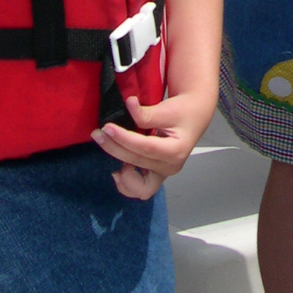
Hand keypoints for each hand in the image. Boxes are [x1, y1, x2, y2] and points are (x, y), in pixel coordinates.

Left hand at [91, 91, 211, 199]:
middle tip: (99, 133)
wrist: (193, 116)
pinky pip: (140, 188)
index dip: (123, 138)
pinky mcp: (156, 175)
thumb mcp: (167, 109)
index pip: (144, 147)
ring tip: (113, 153)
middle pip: (137, 161)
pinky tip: (119, 168)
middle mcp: (170, 167)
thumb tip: (129, 103)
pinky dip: (127, 182)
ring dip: (122, 174)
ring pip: (139, 188)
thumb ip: (146, 112)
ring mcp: (163, 174)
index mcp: (175, 150)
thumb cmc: (182, 111)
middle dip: (115, 148)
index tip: (107, 127)